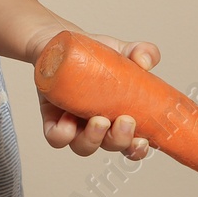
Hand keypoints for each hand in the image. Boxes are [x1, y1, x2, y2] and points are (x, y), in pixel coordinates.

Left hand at [38, 33, 161, 161]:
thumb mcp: (121, 50)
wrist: (61, 46)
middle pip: (110, 146)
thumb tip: (145, 61)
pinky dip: (62, 134)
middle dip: (118, 140)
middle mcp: (98, 127)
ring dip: (92, 139)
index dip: (137, 150)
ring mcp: (74, 126)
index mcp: (119, 119)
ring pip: (83, 147)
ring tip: (98, 120)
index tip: (143, 140)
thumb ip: (141, 52)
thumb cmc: (96, 56)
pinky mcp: (52, 119)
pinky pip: (55, 138)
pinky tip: (67, 118)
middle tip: (124, 120)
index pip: (132, 146)